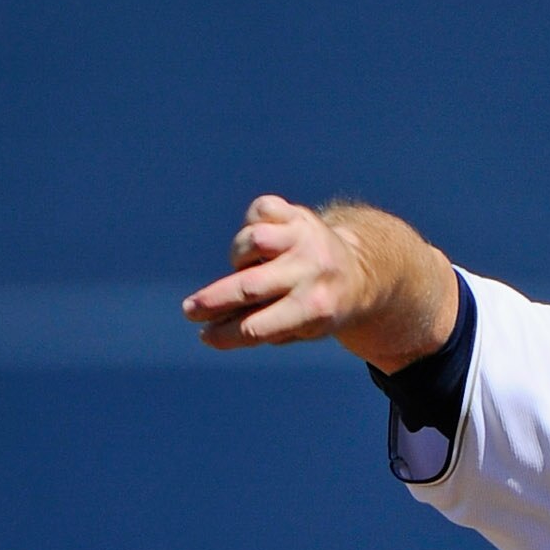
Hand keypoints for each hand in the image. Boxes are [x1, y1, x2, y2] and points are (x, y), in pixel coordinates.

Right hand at [183, 195, 373, 350]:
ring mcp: (305, 239)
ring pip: (252, 242)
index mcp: (315, 309)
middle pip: (250, 288)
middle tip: (190, 310)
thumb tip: (210, 328)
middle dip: (213, 300)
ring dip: (239, 257)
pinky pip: (260, 213)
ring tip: (246, 267)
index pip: (259, 326)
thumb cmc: (317, 307)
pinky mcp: (298, 214)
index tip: (204, 336)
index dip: (227, 334)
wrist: (359, 271)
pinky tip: (261, 242)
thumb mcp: (299, 328)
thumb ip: (260, 329)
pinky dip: (252, 224)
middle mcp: (311, 271)